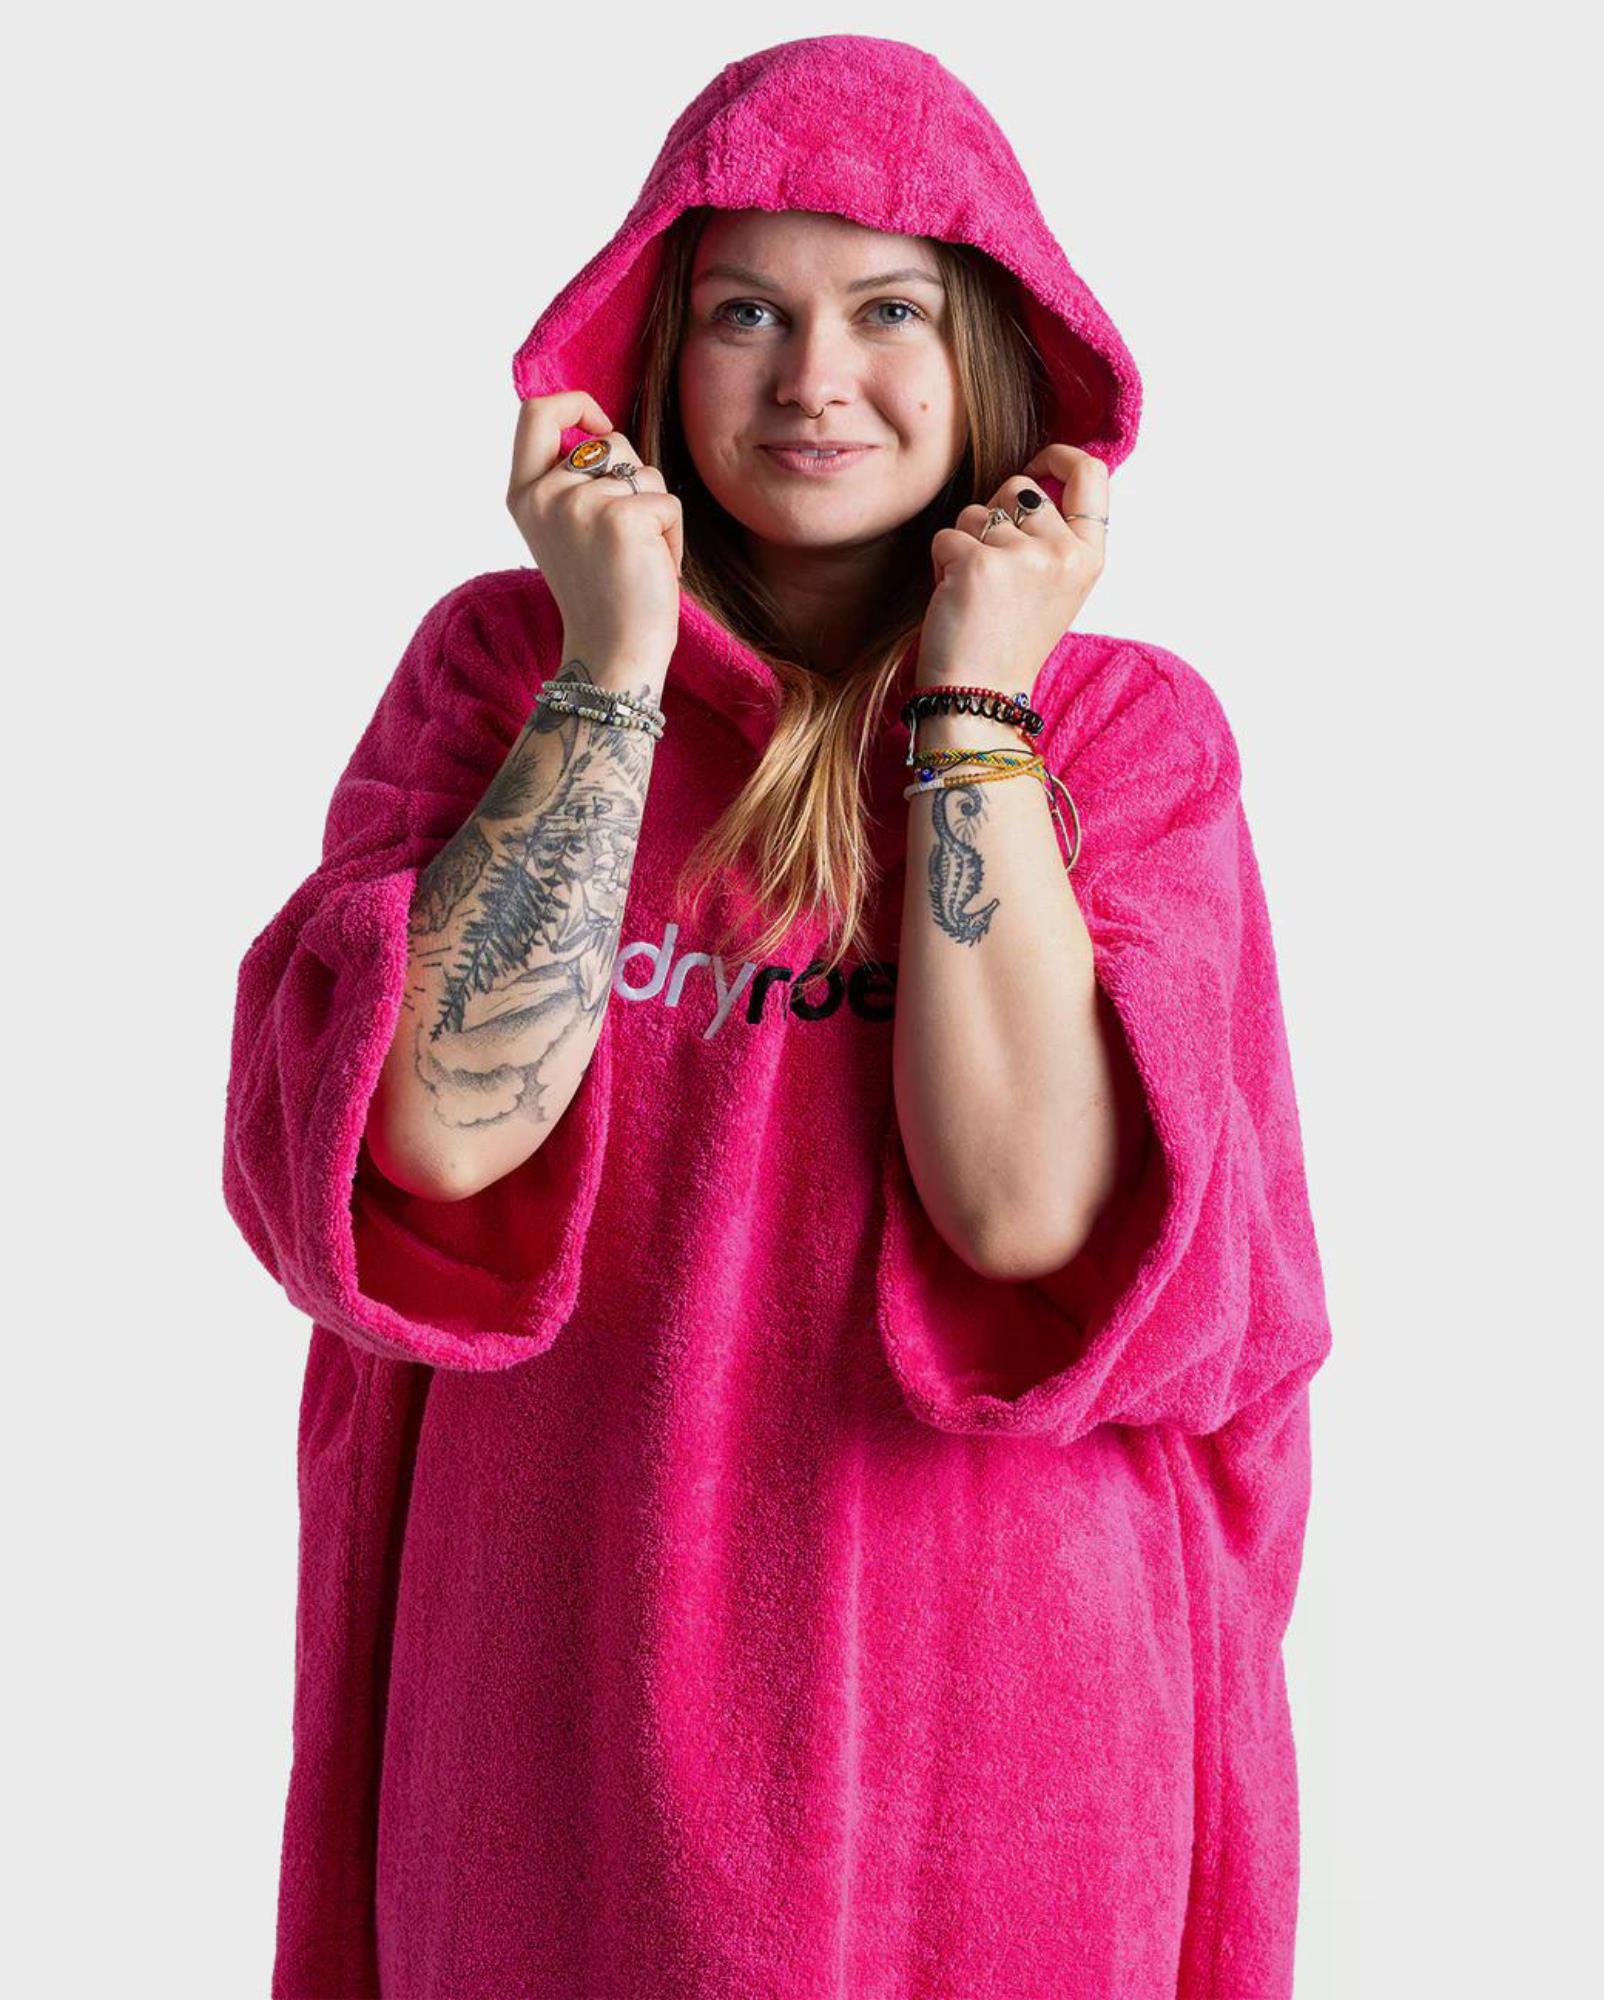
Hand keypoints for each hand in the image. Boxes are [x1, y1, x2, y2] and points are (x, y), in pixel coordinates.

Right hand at [507, 391, 684, 671]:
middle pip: (611, 442)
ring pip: (644, 472)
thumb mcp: (568, 529)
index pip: (536, 412)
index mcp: (524, 494)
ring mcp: (580, 503)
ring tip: (638, 559)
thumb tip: (603, 436)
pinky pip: (668, 503)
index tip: (599, 426)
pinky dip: (673, 538)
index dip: (574, 404)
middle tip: (625, 540)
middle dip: (633, 480)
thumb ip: (572, 482)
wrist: (612, 655)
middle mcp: (545, 493)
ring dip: (655, 512)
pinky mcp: (622, 517)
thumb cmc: (601, 597)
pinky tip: (654, 572)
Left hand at [916, 444, 1109, 691]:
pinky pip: (947, 536)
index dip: (1059, 456)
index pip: (1092, 474)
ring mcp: (1023, 558)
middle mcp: (1064, 554)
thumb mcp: (1053, 587)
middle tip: (994, 575)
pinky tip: (954, 600)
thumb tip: (1034, 475)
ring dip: (965, 543)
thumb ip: (1054, 536)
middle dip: (995, 519)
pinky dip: (941, 564)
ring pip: (978, 510)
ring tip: (975, 592)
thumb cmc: (1007, 641)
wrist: (979, 698)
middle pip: (1018, 488)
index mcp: (1089, 559)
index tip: (1037, 463)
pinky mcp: (979, 564)